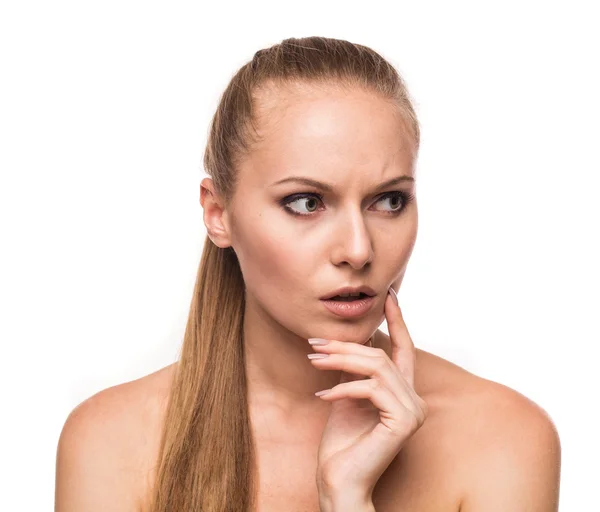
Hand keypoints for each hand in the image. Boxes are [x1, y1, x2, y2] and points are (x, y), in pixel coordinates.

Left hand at [308, 287, 428, 500]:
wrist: (338, 482)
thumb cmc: (341, 443)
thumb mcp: (345, 396)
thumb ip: (353, 371)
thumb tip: (349, 341)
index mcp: (403, 393)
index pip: (404, 349)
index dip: (398, 320)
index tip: (388, 294)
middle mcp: (415, 400)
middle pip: (380, 355)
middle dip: (345, 345)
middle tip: (315, 341)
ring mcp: (413, 411)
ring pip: (375, 366)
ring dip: (340, 361)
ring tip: (313, 360)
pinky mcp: (404, 421)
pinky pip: (370, 388)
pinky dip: (342, 389)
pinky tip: (322, 397)